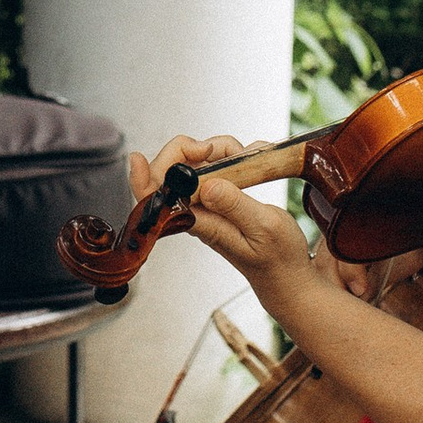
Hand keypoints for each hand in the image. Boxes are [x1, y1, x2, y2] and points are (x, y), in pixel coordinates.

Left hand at [132, 136, 315, 299]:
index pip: (156, 199)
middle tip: (225, 151)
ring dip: (218, 150)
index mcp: (199, 222)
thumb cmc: (276, 257)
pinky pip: (213, 166)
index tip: (138, 157)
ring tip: (247, 158)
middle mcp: (195, 211)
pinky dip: (230, 156)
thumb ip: (235, 206)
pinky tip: (250, 160)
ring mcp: (205, 202)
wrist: (285, 274)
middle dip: (194, 149)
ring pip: (194, 162)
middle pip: (171, 169)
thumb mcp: (264, 228)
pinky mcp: (218, 196)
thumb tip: (206, 186)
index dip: (141, 177)